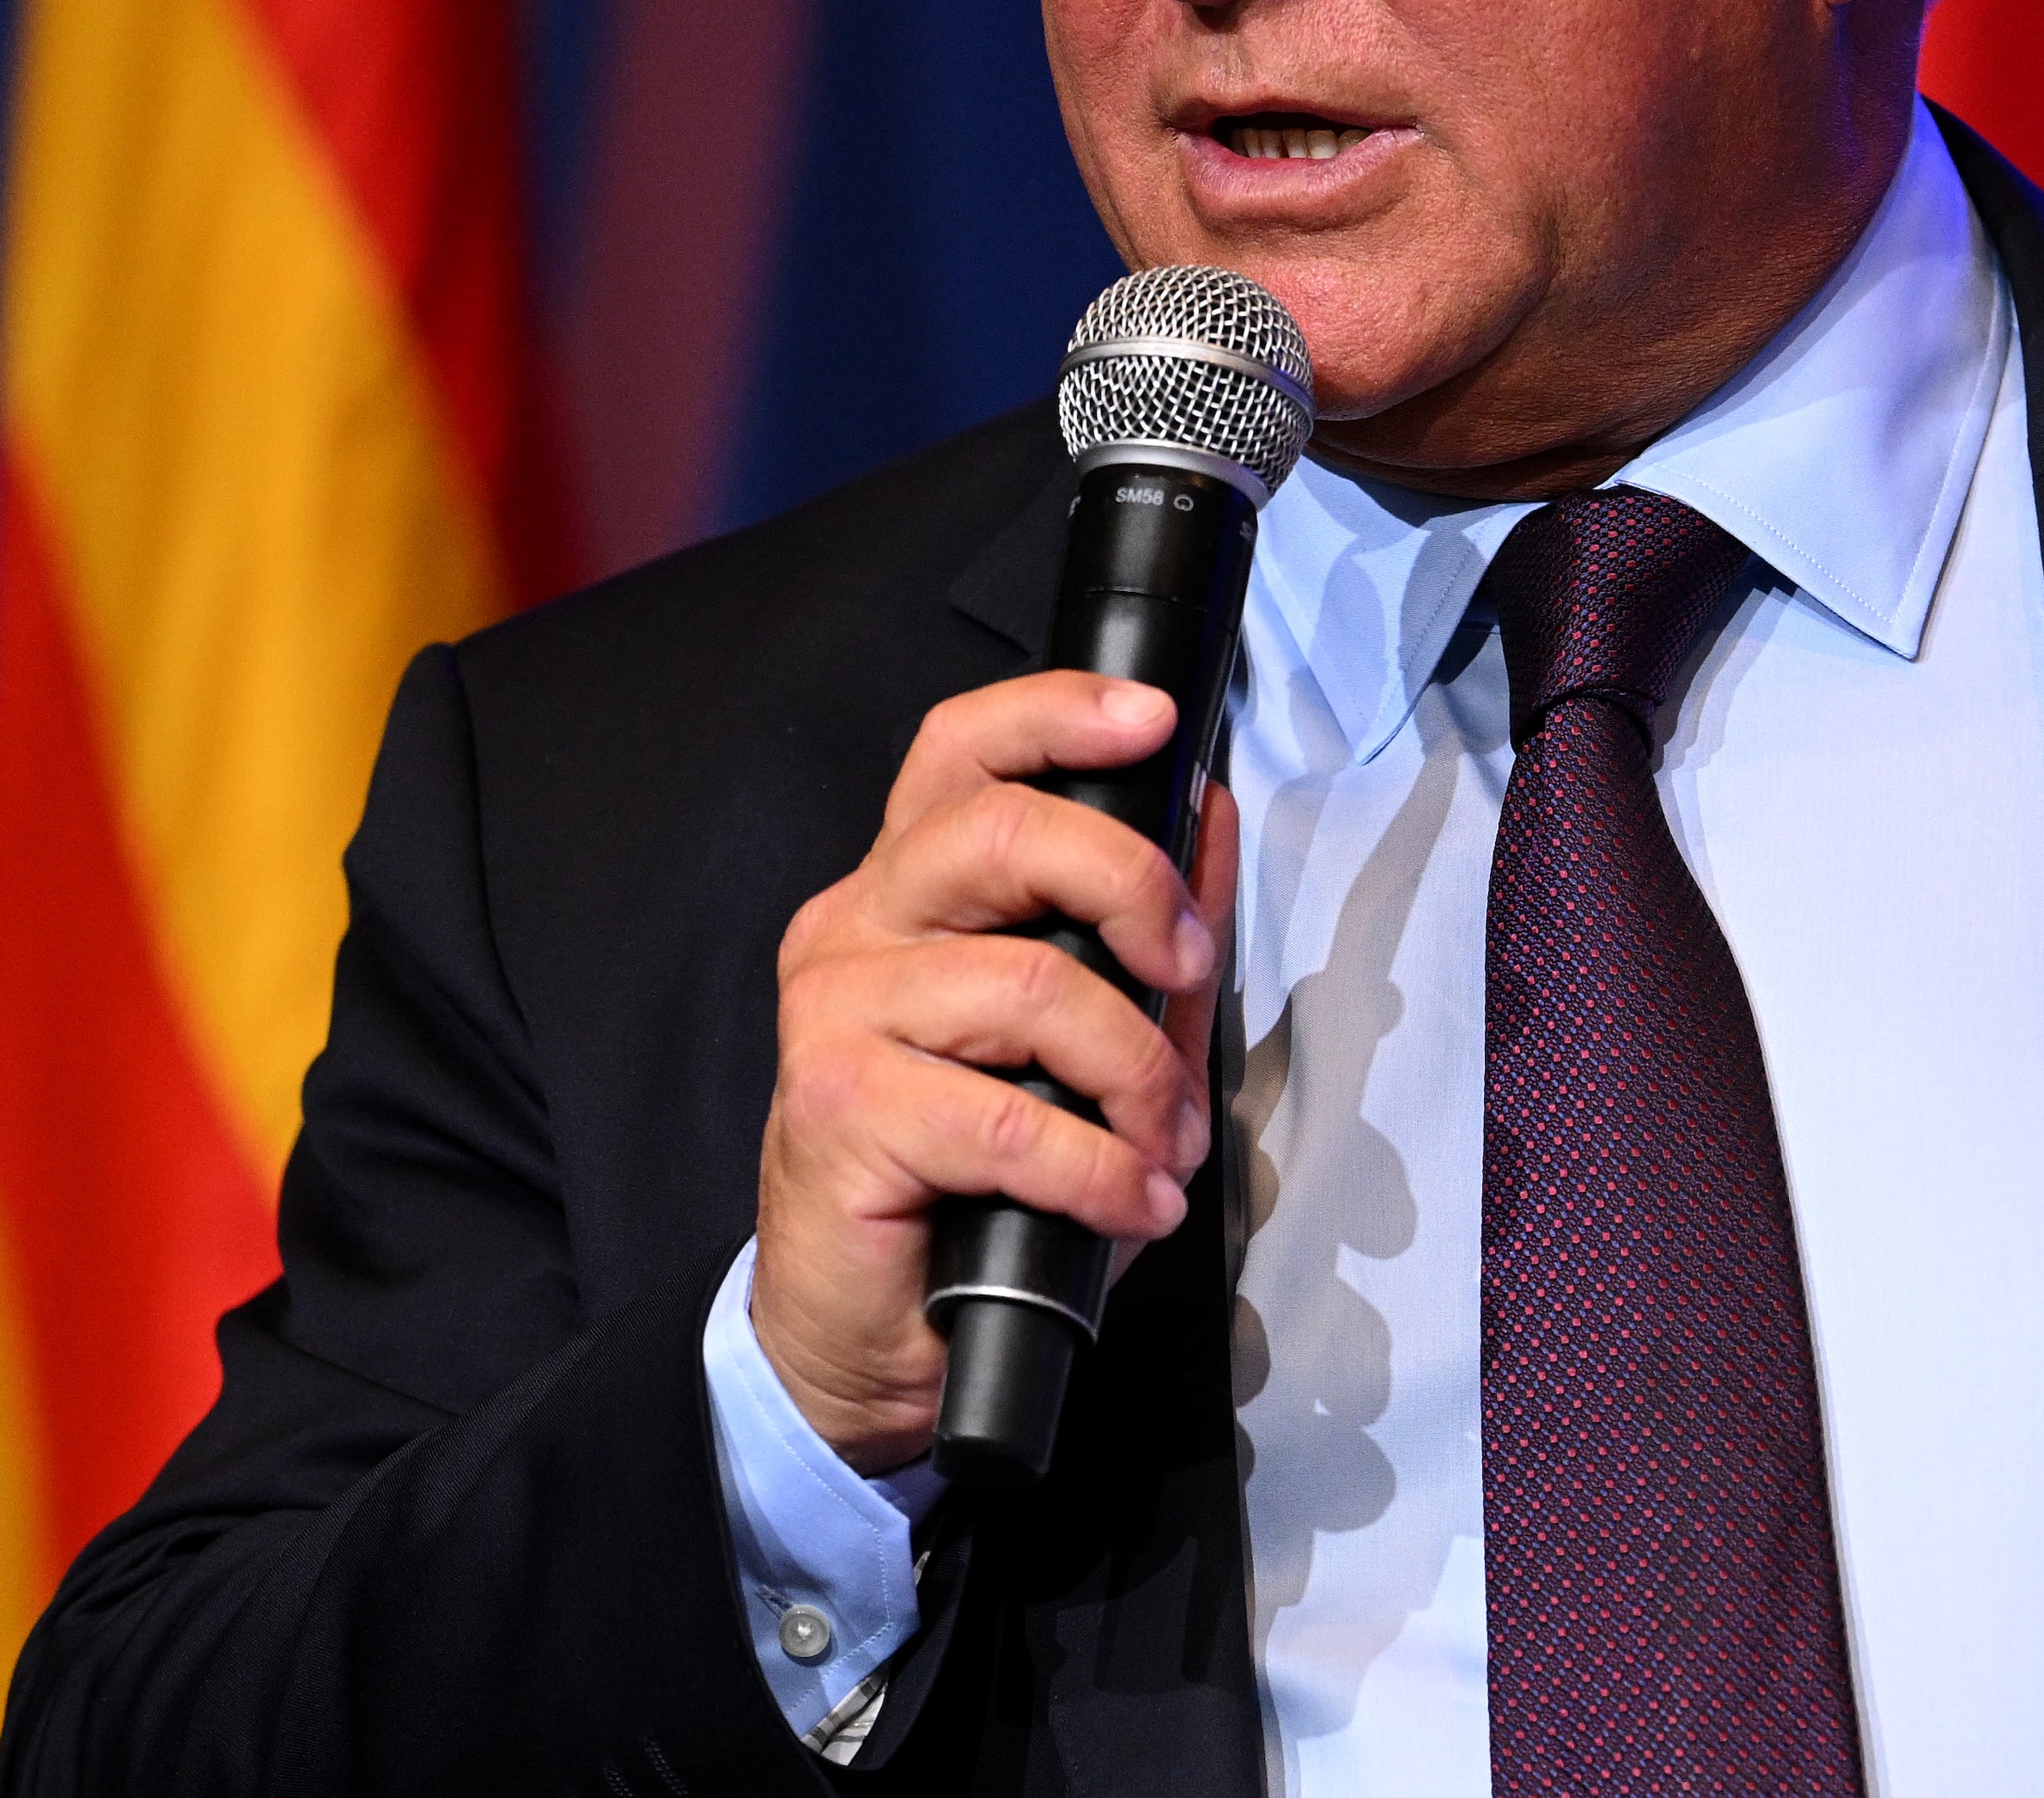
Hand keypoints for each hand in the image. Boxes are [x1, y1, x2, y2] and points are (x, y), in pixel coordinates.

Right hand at [751, 672, 1237, 1472]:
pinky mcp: (837, 1113)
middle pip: (1003, 830)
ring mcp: (834, 1016)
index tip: (1156, 724)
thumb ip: (1137, 926)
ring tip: (1166, 1145)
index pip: (963, 751)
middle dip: (1133, 887)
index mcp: (905, 887)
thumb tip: (1209, 818)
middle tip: (1187, 974)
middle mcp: (854, 927)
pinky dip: (1102, 1169)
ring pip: (1030, 984)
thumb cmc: (973, 1178)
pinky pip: (1010, 1120)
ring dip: (1137, 1073)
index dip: (1058, 715)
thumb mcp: (1080, 1036)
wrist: (868, 1329)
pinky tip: (1134, 1205)